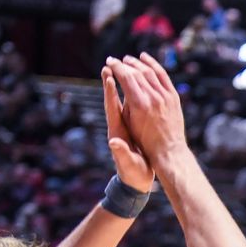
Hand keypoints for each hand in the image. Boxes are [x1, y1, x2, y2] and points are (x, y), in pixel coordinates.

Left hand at [101, 66, 153, 192]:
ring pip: (123, 103)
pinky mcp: (133, 130)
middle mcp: (119, 127)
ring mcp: (125, 128)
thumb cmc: (133, 173)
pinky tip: (137, 88)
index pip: (112, 109)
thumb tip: (113, 144)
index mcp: (117, 133)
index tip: (109, 76)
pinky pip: (132, 109)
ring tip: (121, 70)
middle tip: (110, 65)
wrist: (136, 181)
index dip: (110, 93)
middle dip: (112, 83)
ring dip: (121, 87)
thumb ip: (121, 153)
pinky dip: (133, 97)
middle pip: (114, 101)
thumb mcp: (128, 163)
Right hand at [105, 53, 186, 162]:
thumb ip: (123, 101)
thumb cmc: (143, 140)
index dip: (116, 67)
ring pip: (151, 72)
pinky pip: (163, 76)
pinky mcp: (173, 97)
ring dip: (138, 63)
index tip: (108, 62)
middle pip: (137, 72)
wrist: (168, 150)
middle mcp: (153, 97)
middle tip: (115, 59)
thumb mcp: (128, 122)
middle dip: (124, 64)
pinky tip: (145, 59)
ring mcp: (166, 96)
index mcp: (139, 104)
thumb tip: (116, 83)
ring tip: (128, 59)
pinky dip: (154, 65)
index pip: (126, 77)